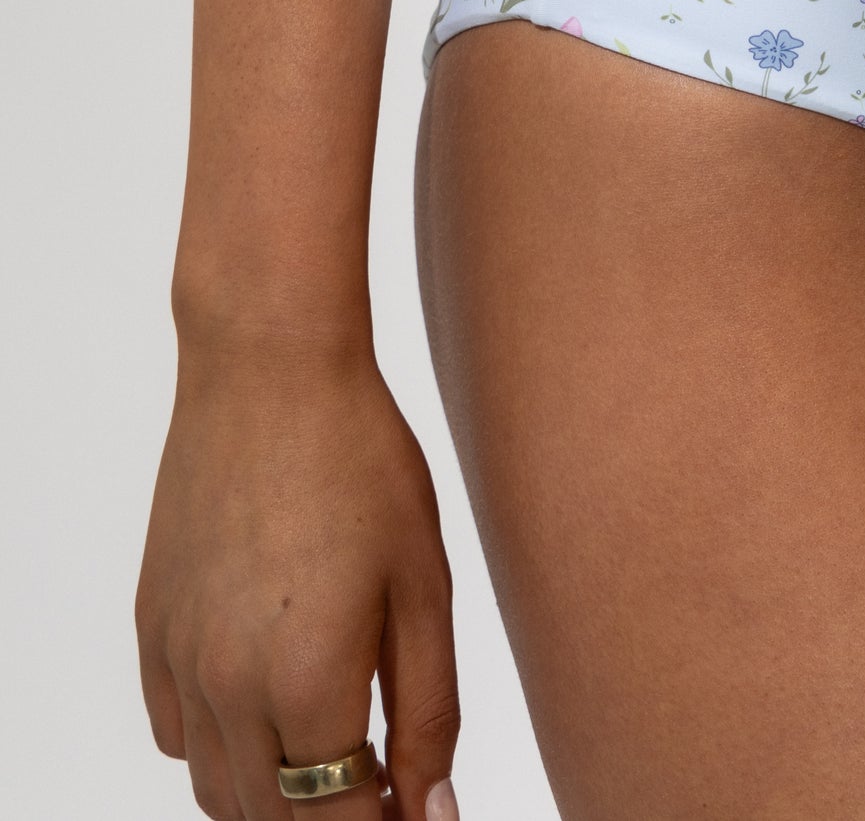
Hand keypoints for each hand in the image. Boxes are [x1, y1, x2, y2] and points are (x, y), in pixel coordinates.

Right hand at [136, 338, 458, 820]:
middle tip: (384, 790)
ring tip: (332, 757)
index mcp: (308, 680)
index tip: (416, 817)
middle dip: (332, 820)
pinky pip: (175, 735)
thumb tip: (432, 810)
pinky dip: (219, 750)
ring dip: (275, 796)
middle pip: (276, 818)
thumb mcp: (424, 585)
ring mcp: (179, 660)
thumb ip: (429, 712)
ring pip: (218, 791)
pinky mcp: (152, 629)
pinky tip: (267, 708)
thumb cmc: (362, 459)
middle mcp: (229, 686)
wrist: (268, 369)